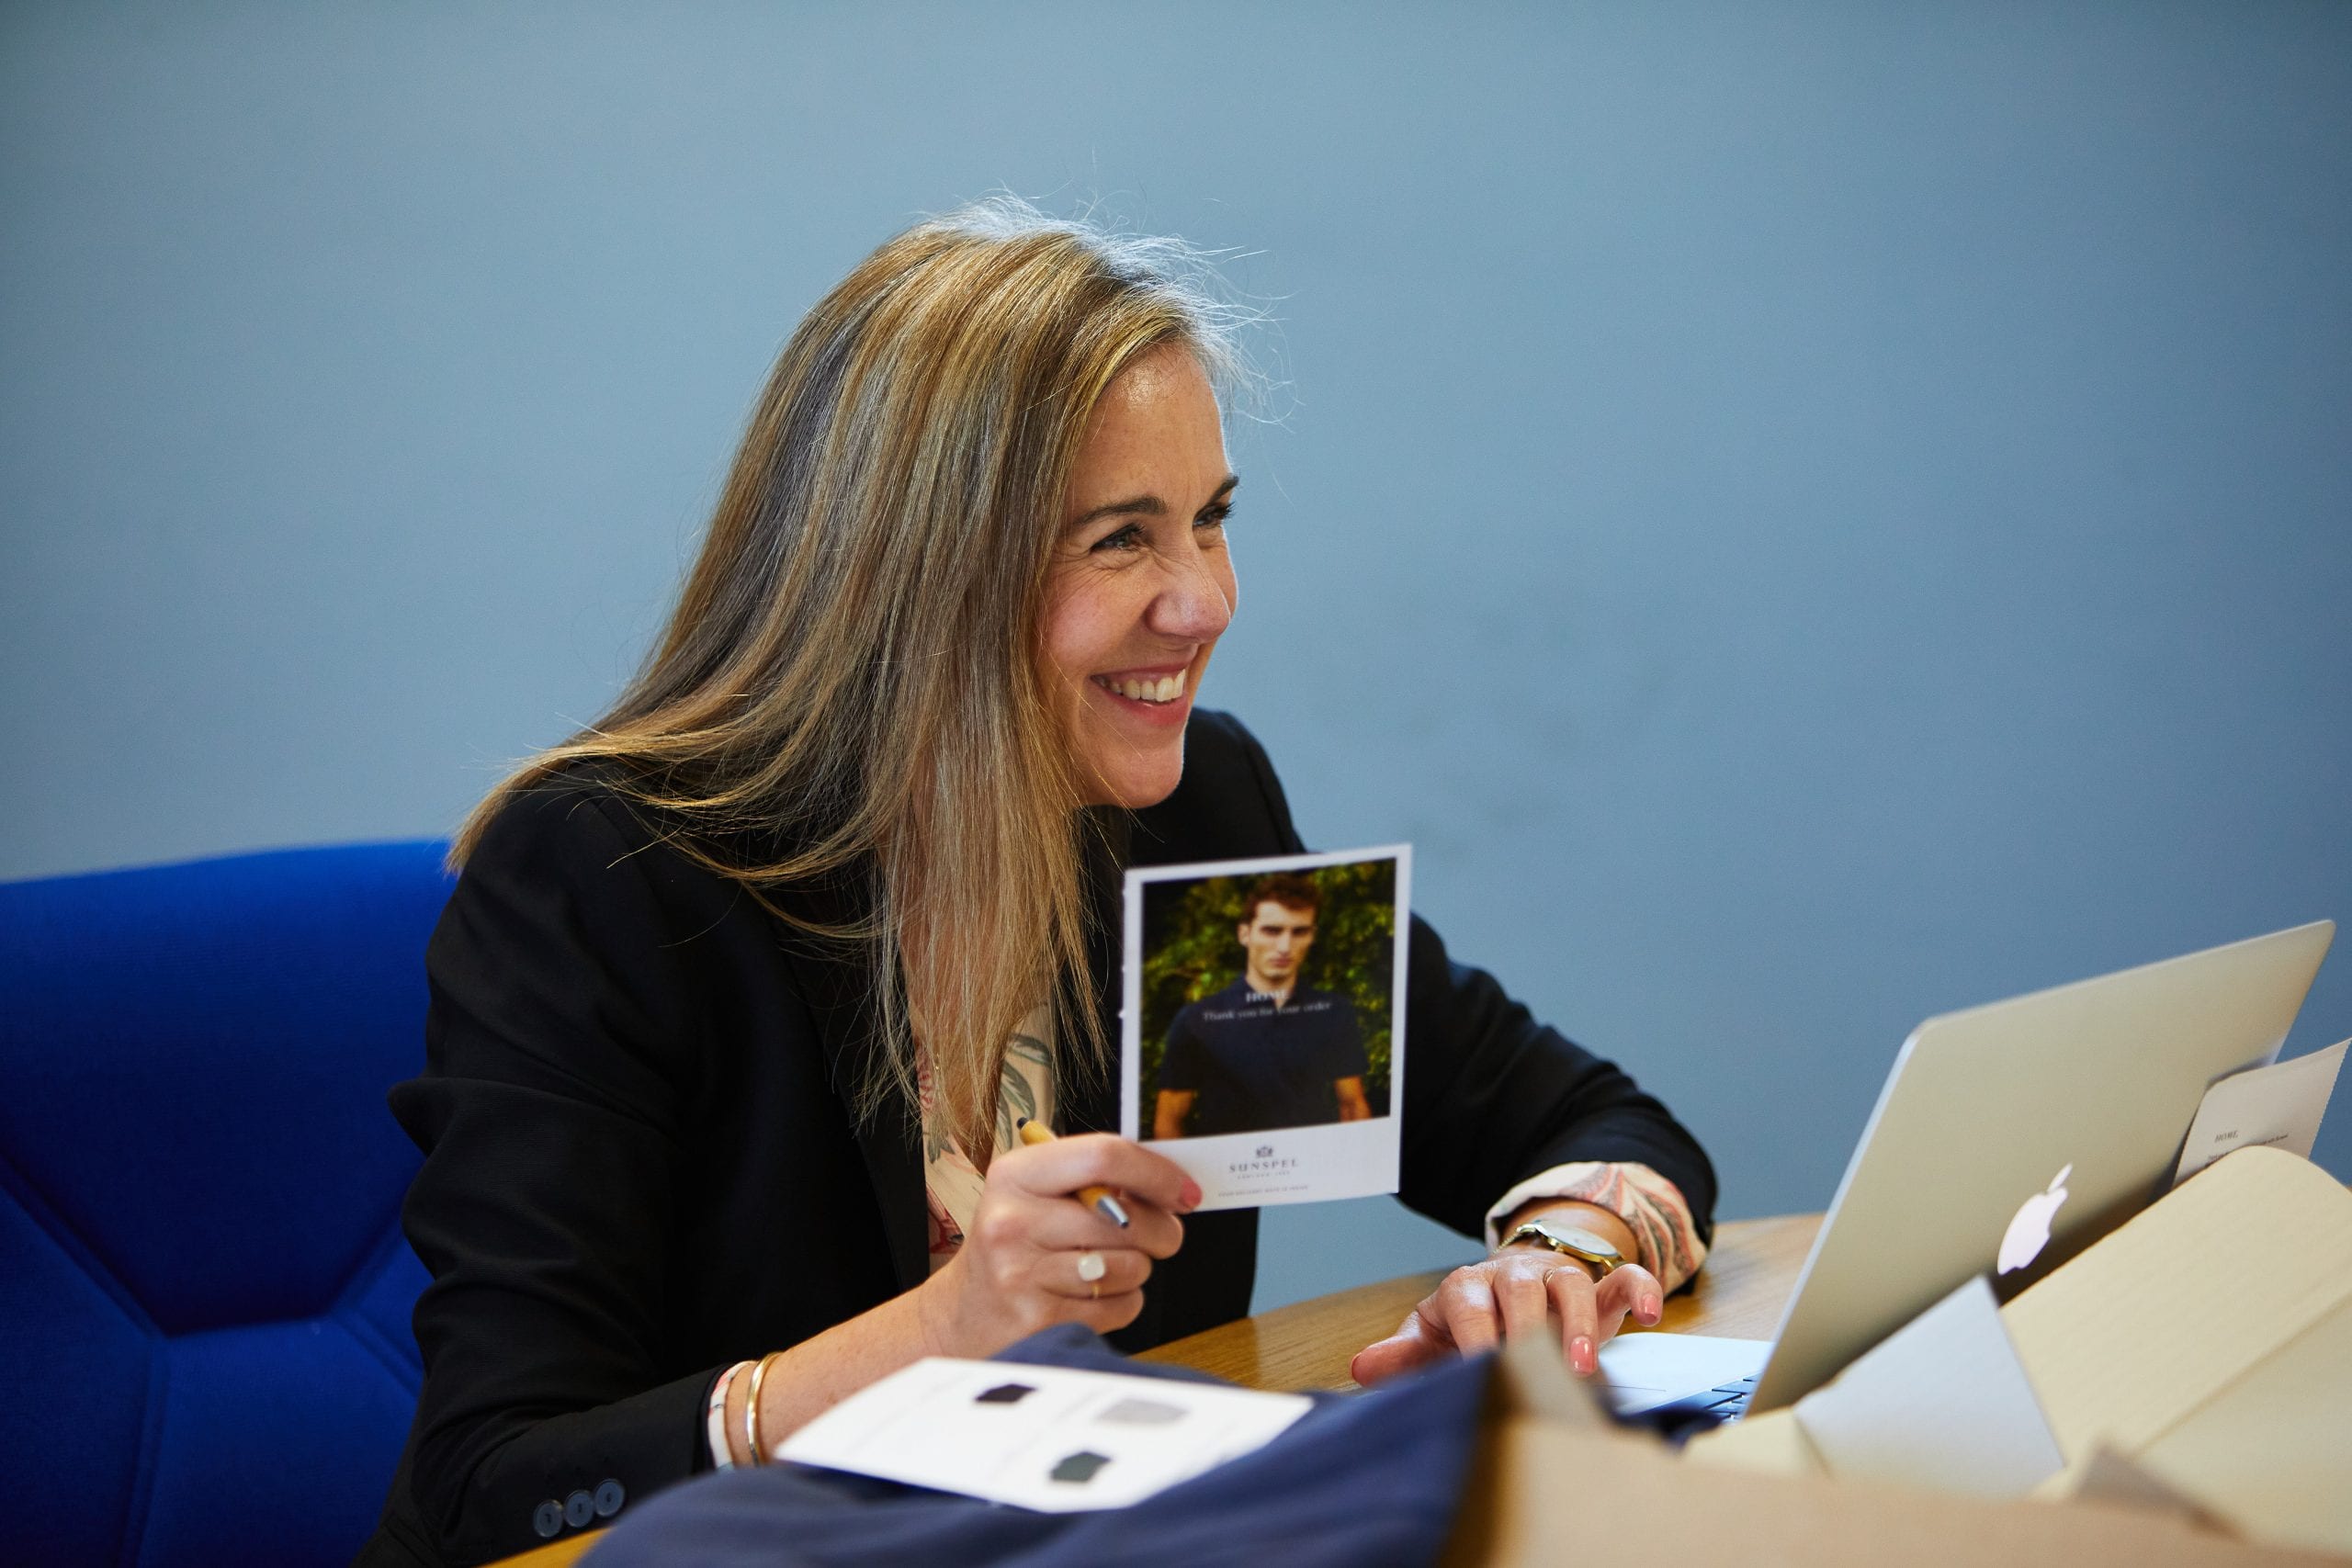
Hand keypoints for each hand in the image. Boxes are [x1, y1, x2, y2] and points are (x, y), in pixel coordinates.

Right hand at [921, 1133, 1199, 1352]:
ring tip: (1102, 1268)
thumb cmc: (1015, 1245)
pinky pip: (1121, 1306)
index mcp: (1014, 1175)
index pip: (1103, 1156)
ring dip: (1134, 1269)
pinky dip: (1121, 1302)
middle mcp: (1011, 1221)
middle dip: (1161, 1231)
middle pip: (1127, 1219)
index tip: (1185, 1191)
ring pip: (1130, 1266)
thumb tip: (1173, 1184)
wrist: (964, 1314)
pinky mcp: (1038, 1321)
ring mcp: (1021, 1275)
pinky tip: (1089, 1296)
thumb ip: (1095, 1179)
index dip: (1157, 1173)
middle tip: (1160, 1236)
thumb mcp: (1037, 1194)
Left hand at [1348, 1249, 1663, 1385]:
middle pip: (1521, 1289)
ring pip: (1573, 1282)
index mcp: (1466, 1287)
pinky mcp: (1597, 1284)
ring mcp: (1557, 1276)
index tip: (1480, 1371)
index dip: (1475, 1336)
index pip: (1469, 1305)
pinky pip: (1623, 1275)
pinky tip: (1650, 1314)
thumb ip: (1403, 1355)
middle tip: (1536, 1369)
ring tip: (1583, 1367)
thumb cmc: (1465, 1324)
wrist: (1504, 1288)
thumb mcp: (1432, 1337)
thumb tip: (1361, 1367)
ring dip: (1579, 1321)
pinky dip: (1641, 1287)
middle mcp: (1512, 1274)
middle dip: (1529, 1329)